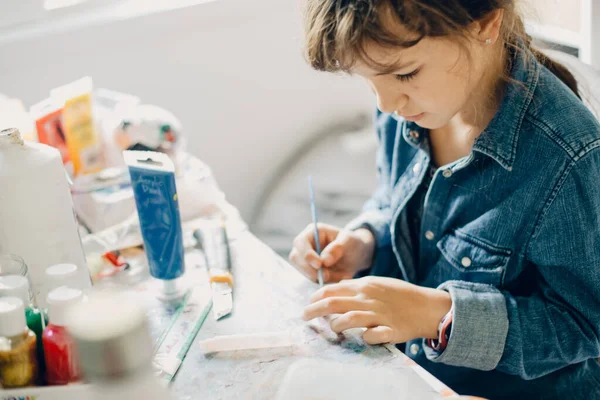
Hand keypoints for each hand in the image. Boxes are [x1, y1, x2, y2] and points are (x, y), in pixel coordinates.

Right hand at [289, 223, 374, 283]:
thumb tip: (324, 260)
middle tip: (327, 276)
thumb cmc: (352, 244)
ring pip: (302, 270)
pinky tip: (335, 277)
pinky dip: (322, 281)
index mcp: (313, 232)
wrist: (356, 255)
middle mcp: (305, 244)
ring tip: (336, 275)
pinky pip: (310, 279)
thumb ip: (337, 249)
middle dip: (310, 269)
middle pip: (296, 258)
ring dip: (317, 277)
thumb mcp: (349, 242)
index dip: (307, 254)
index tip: (319, 265)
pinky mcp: (309, 270)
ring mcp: (305, 258)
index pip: (301, 242)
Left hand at [302, 276, 451, 343]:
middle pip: (333, 303)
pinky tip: (363, 338)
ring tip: (332, 329)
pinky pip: (373, 336)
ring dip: (336, 325)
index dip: (317, 297)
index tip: (310, 303)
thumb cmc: (399, 295)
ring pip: (349, 319)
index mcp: (364, 286)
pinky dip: (365, 337)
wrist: (426, 306)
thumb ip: (355, 288)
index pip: (333, 289)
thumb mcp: (376, 283)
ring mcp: (379, 315)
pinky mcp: (391, 330)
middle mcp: (368, 299)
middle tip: (304, 316)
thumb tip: (333, 291)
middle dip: (314, 310)